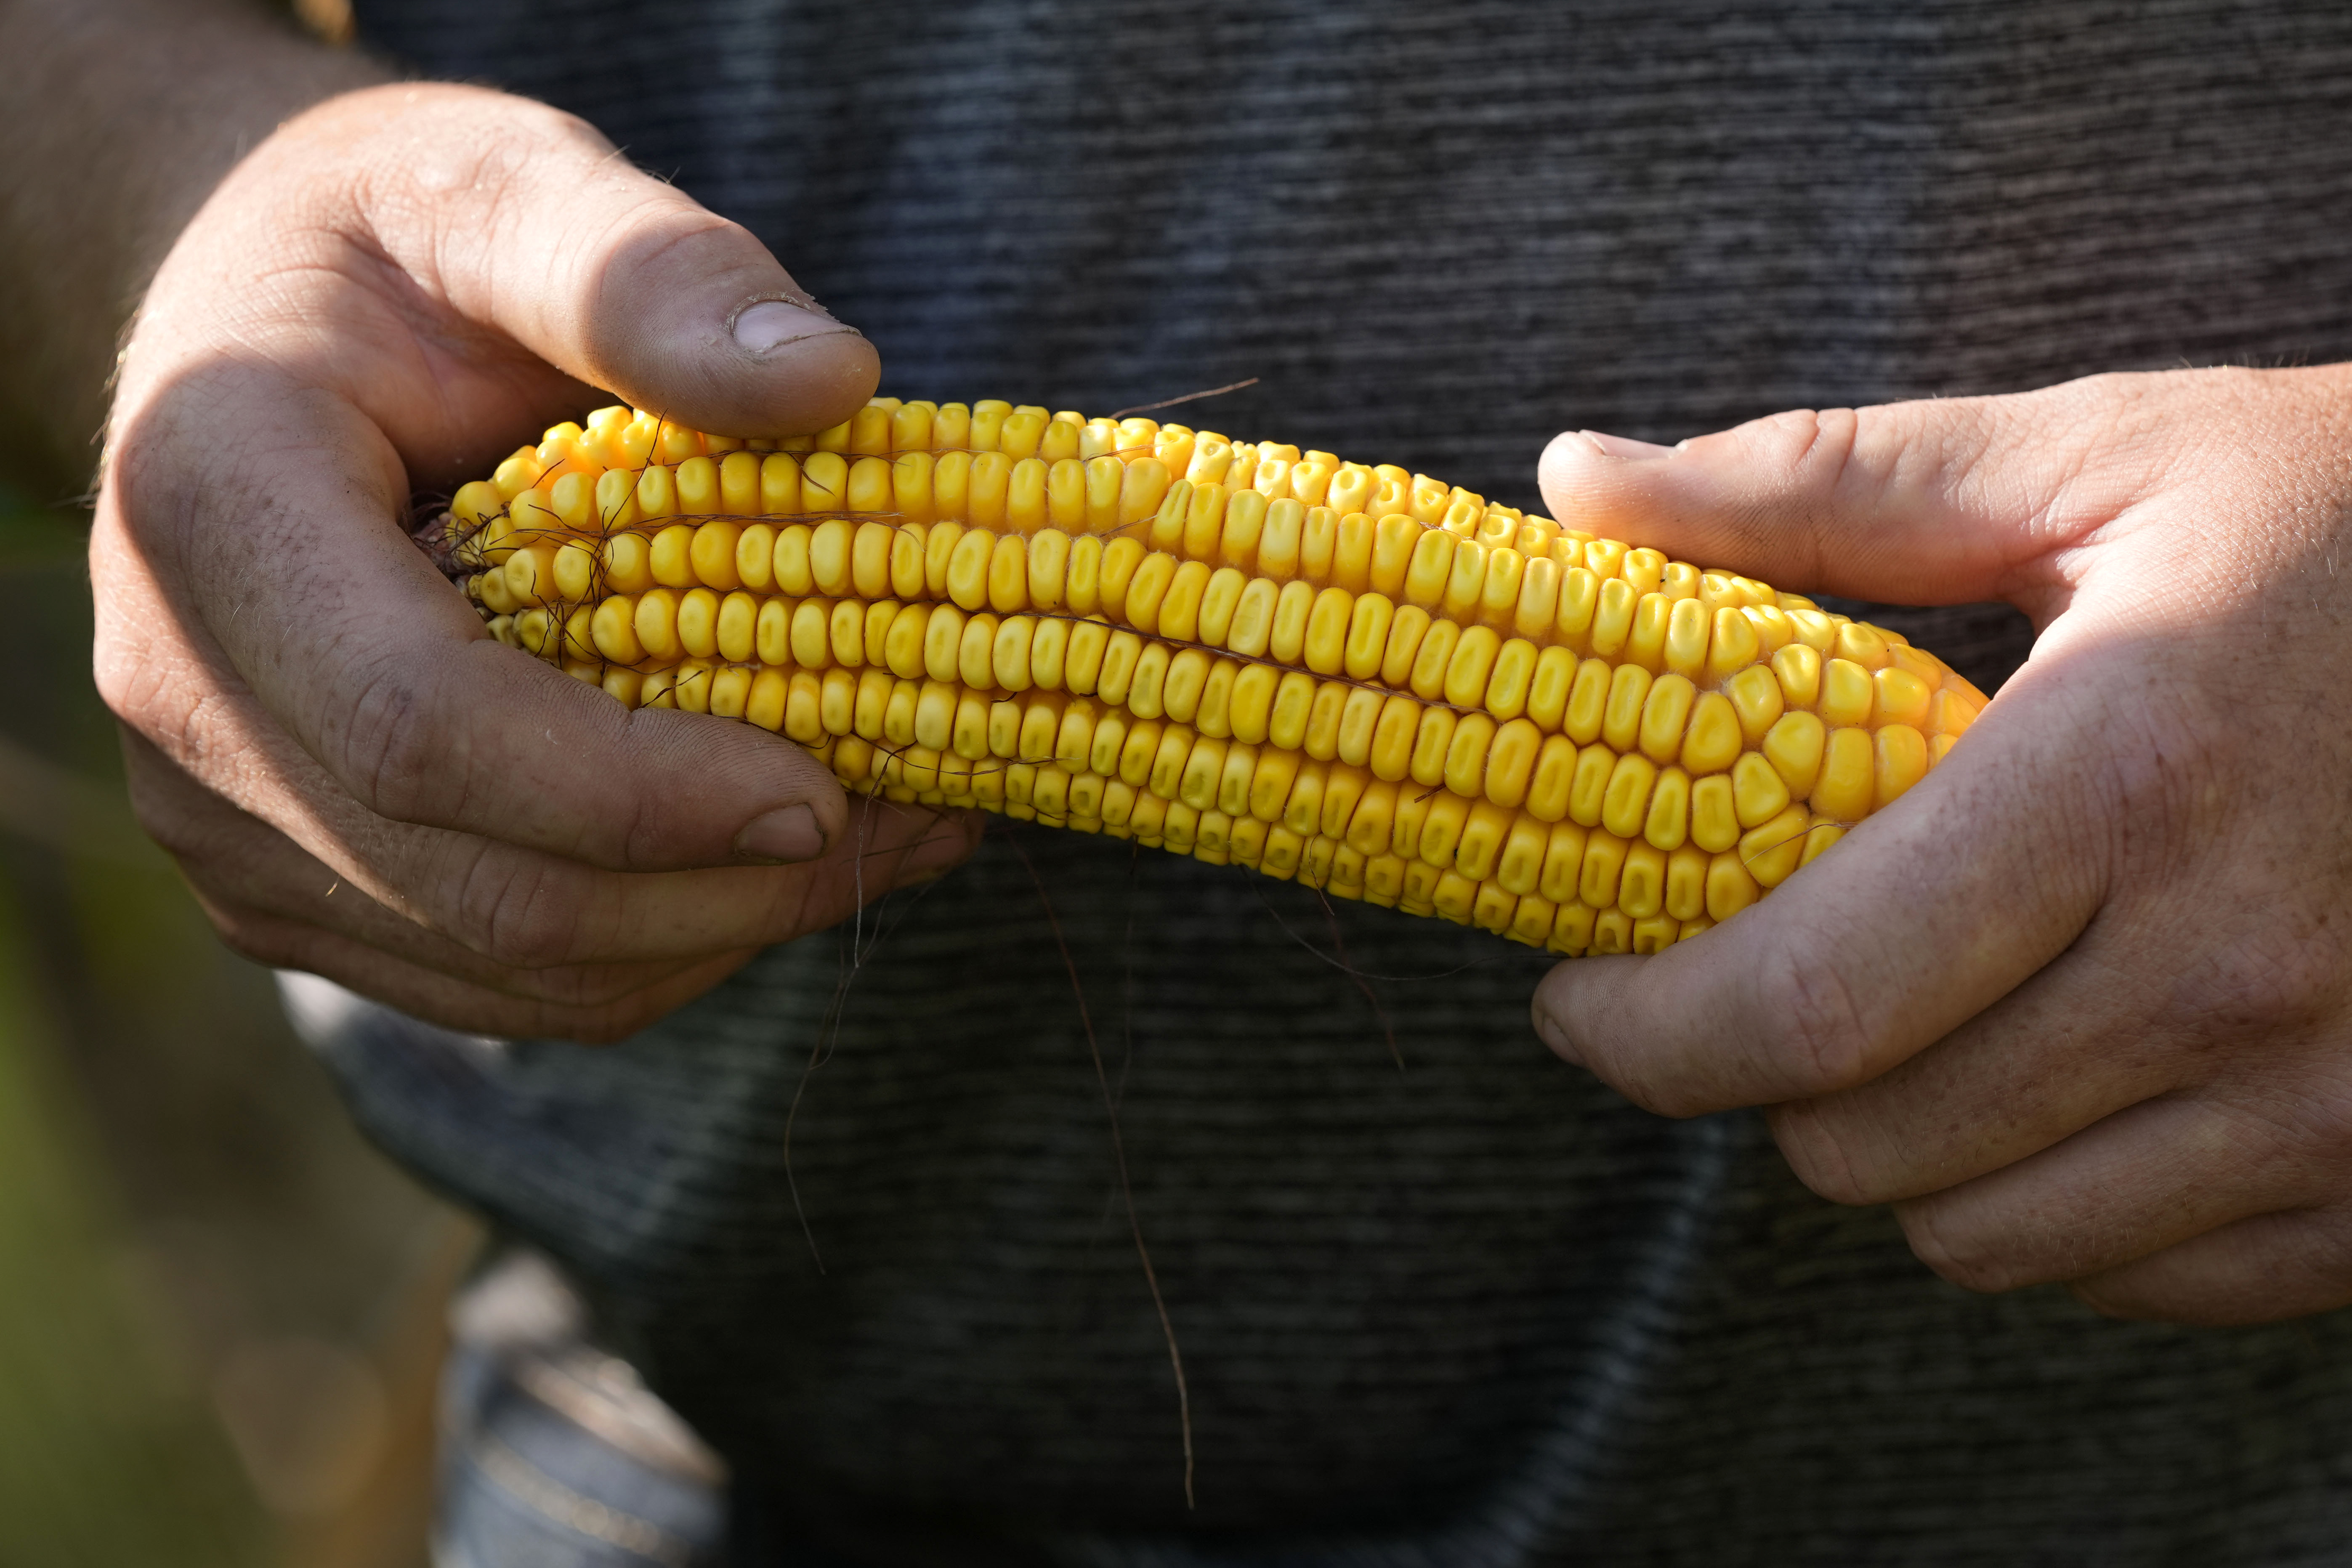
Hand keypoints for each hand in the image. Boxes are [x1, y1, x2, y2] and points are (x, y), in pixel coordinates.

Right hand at [94, 83, 977, 1041]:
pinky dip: (664, 938)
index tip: (828, 788)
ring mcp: (231, 817)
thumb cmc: (394, 247)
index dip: (640, 793)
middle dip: (722, 886)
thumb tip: (835, 378)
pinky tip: (781, 853)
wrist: (268, 323)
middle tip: (918, 819)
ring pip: (507, 965)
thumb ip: (652, 276)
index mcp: (214, 514)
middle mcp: (188, 700)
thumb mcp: (513, 193)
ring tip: (889, 831)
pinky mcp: (298, 881)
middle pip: (481, 886)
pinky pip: (500, 974)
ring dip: (720, 926)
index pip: (427, 727)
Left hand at [1529, 365, 2351, 1324]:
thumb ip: (1819, 486)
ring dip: (1895, 1148)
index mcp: (2134, 779)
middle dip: (1754, 1078)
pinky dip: (2045, 1199)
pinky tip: (2057, 1075)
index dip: (1641, 1030)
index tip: (1576, 996)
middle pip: (1868, 1142)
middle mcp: (2241, 976)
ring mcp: (2337, 1105)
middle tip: (1746, 983)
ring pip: (1982, 1236)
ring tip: (1908, 1021)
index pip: (1806, 1003)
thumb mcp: (2096, 461)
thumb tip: (1574, 481)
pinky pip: (2127, 1272)